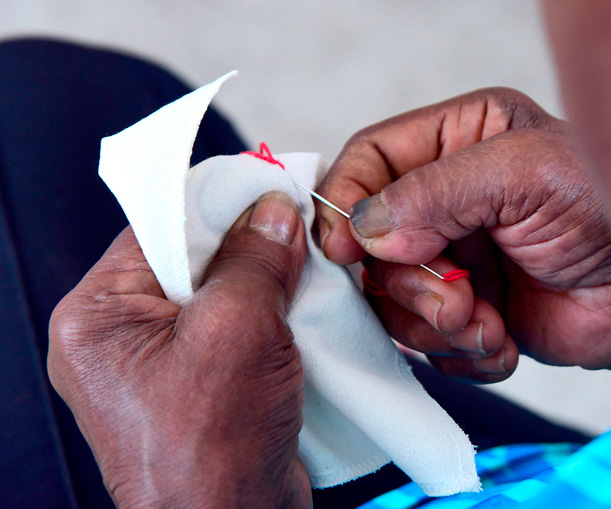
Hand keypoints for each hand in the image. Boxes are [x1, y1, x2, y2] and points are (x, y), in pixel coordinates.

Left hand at [48, 192, 311, 507]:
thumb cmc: (209, 454)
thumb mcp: (238, 330)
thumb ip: (255, 260)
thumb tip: (272, 214)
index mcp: (97, 318)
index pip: (158, 229)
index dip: (216, 206)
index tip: (266, 191)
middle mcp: (117, 341)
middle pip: (190, 262)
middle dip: (248, 252)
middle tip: (294, 240)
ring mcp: (156, 368)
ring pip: (217, 298)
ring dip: (265, 290)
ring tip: (300, 287)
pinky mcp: (195, 388)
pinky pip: (231, 333)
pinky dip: (268, 323)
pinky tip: (297, 322)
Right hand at [317, 88, 610, 388]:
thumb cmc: (606, 214)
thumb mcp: (526, 174)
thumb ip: (440, 191)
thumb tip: (367, 229)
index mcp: (457, 140)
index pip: (369, 159)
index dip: (345, 202)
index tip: (342, 249)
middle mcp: (446, 200)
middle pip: (370, 242)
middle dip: (408, 282)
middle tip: (455, 299)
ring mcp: (453, 259)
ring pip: (391, 299)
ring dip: (435, 322)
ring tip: (485, 323)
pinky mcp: (467, 312)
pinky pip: (427, 343)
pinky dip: (461, 352)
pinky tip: (503, 341)